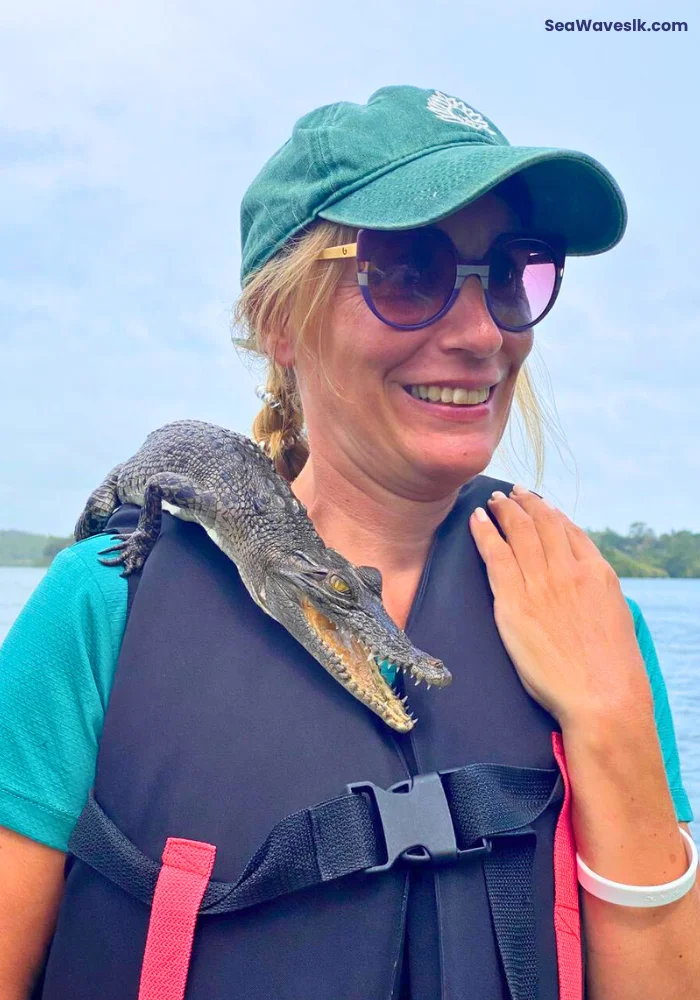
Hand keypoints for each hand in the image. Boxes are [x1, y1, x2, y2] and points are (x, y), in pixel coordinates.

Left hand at [469, 485, 652, 728]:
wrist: (602, 697)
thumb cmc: (611, 670)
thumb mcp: (614, 618)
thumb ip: (595, 594)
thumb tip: (582, 587)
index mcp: (597, 574)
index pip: (571, 532)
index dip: (552, 514)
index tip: (542, 505)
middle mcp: (569, 571)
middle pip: (543, 524)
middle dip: (526, 504)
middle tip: (513, 493)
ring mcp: (541, 584)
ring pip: (519, 532)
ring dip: (505, 510)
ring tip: (495, 500)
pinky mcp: (514, 602)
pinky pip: (496, 555)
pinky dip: (485, 532)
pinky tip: (477, 519)